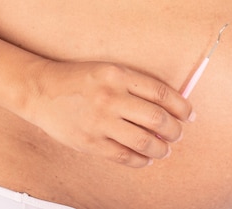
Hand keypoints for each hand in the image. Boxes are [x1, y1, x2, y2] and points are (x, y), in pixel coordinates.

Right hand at [23, 61, 193, 167]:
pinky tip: (146, 158)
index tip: (189, 115)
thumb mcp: (109, 71)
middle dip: (175, 130)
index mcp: (119, 75)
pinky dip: (142, 160)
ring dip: (162, 148)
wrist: (41, 90)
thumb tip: (168, 107)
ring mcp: (100, 121)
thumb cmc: (79, 80)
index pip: (162, 94)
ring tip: (165, 149)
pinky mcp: (90, 142)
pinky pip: (125, 156)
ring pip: (144, 141)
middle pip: (157, 119)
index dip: (182, 107)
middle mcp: (111, 97)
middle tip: (178, 134)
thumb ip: (136, 86)